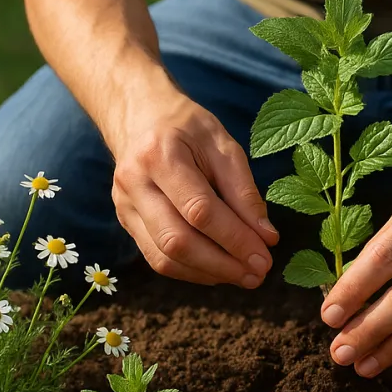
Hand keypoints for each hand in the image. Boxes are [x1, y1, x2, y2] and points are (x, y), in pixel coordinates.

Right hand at [111, 86, 278, 286]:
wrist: (139, 116)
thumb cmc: (187, 127)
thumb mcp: (222, 144)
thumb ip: (244, 191)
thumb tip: (267, 237)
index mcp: (159, 155)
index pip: (199, 210)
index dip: (235, 239)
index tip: (265, 257)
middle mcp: (134, 183)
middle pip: (177, 240)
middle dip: (222, 264)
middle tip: (258, 275)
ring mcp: (124, 205)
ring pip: (164, 257)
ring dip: (208, 273)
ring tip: (244, 276)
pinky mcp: (126, 221)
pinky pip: (157, 258)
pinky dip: (191, 271)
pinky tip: (219, 270)